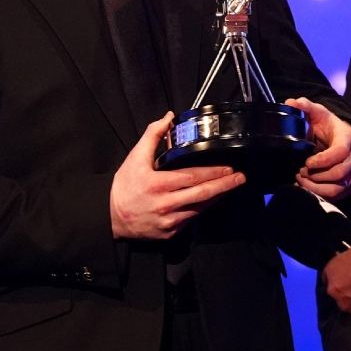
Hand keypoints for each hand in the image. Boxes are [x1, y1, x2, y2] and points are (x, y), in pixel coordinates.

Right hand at [112, 113, 245, 239]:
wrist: (110, 217)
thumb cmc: (124, 186)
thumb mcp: (135, 157)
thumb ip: (153, 135)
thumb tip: (169, 117)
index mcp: (158, 184)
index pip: (193, 177)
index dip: (213, 173)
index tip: (228, 168)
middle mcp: (165, 205)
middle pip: (202, 194)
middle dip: (224, 185)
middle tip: (240, 178)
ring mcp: (169, 221)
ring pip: (200, 209)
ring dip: (217, 197)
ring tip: (231, 186)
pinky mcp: (170, 233)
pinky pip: (191, 219)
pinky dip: (203, 208)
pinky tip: (212, 200)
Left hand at [288, 97, 350, 200]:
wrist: (342, 138)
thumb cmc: (328, 126)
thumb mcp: (318, 113)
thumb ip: (305, 107)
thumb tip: (291, 103)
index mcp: (348, 139)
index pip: (340, 153)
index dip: (323, 160)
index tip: (307, 162)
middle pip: (339, 174)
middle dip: (316, 176)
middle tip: (300, 171)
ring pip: (337, 188)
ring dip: (316, 187)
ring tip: (301, 179)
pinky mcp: (350, 186)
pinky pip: (337, 196)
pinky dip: (319, 194)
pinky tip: (307, 187)